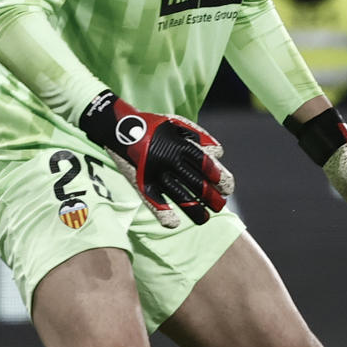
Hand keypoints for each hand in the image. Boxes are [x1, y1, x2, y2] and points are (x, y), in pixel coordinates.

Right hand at [80, 90, 232, 227]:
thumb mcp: (177, 123)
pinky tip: (174, 223)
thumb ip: (199, 136)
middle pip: (196, 183)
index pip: (205, 165)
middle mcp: (169, 160)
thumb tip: (218, 152)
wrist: (119, 126)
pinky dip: (162, 213)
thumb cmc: (154, 126)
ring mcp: (155, 173)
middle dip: (212, 197)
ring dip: (194, 210)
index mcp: (181, 146)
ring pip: (178, 196)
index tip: (227, 188)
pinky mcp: (140, 182)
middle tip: (220, 205)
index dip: (219, 177)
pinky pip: (152, 200)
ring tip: (205, 219)